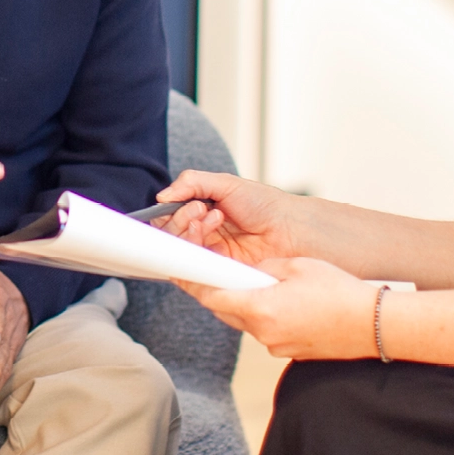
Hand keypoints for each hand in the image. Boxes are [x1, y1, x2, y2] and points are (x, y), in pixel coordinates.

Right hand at [154, 170, 307, 266]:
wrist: (291, 228)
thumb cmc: (265, 204)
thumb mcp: (226, 183)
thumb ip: (191, 183)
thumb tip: (162, 196)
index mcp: (202, 212)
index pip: (170, 216)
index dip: (172, 211)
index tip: (189, 203)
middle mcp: (203, 234)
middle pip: (170, 234)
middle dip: (181, 220)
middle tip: (201, 209)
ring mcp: (210, 254)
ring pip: (179, 250)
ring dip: (191, 232)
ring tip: (215, 218)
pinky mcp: (218, 271)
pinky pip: (194, 268)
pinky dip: (197, 252)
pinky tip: (214, 237)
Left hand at [180, 256, 383, 361]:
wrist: (374, 326)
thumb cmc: (340, 293)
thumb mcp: (297, 266)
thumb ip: (265, 268)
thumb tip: (251, 271)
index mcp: (260, 308)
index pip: (213, 297)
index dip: (194, 283)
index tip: (182, 272)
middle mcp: (263, 332)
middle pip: (225, 311)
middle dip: (218, 292)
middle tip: (218, 272)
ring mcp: (276, 346)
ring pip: (245, 322)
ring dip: (244, 304)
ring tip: (261, 285)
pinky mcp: (289, 352)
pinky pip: (265, 332)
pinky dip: (265, 316)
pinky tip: (283, 303)